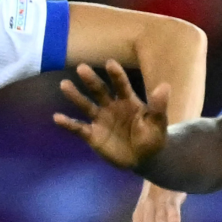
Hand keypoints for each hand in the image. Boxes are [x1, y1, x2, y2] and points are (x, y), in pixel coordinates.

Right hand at [54, 61, 170, 172]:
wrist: (144, 158)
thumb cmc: (153, 137)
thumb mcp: (159, 123)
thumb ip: (159, 106)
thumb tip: (164, 86)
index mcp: (128, 101)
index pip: (121, 85)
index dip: (116, 75)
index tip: (110, 63)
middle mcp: (111, 106)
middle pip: (100, 91)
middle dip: (91, 80)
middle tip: (82, 68)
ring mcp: (100, 119)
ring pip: (86, 105)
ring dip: (75, 96)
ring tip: (64, 85)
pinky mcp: (92, 135)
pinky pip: (78, 128)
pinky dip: (68, 123)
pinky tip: (57, 117)